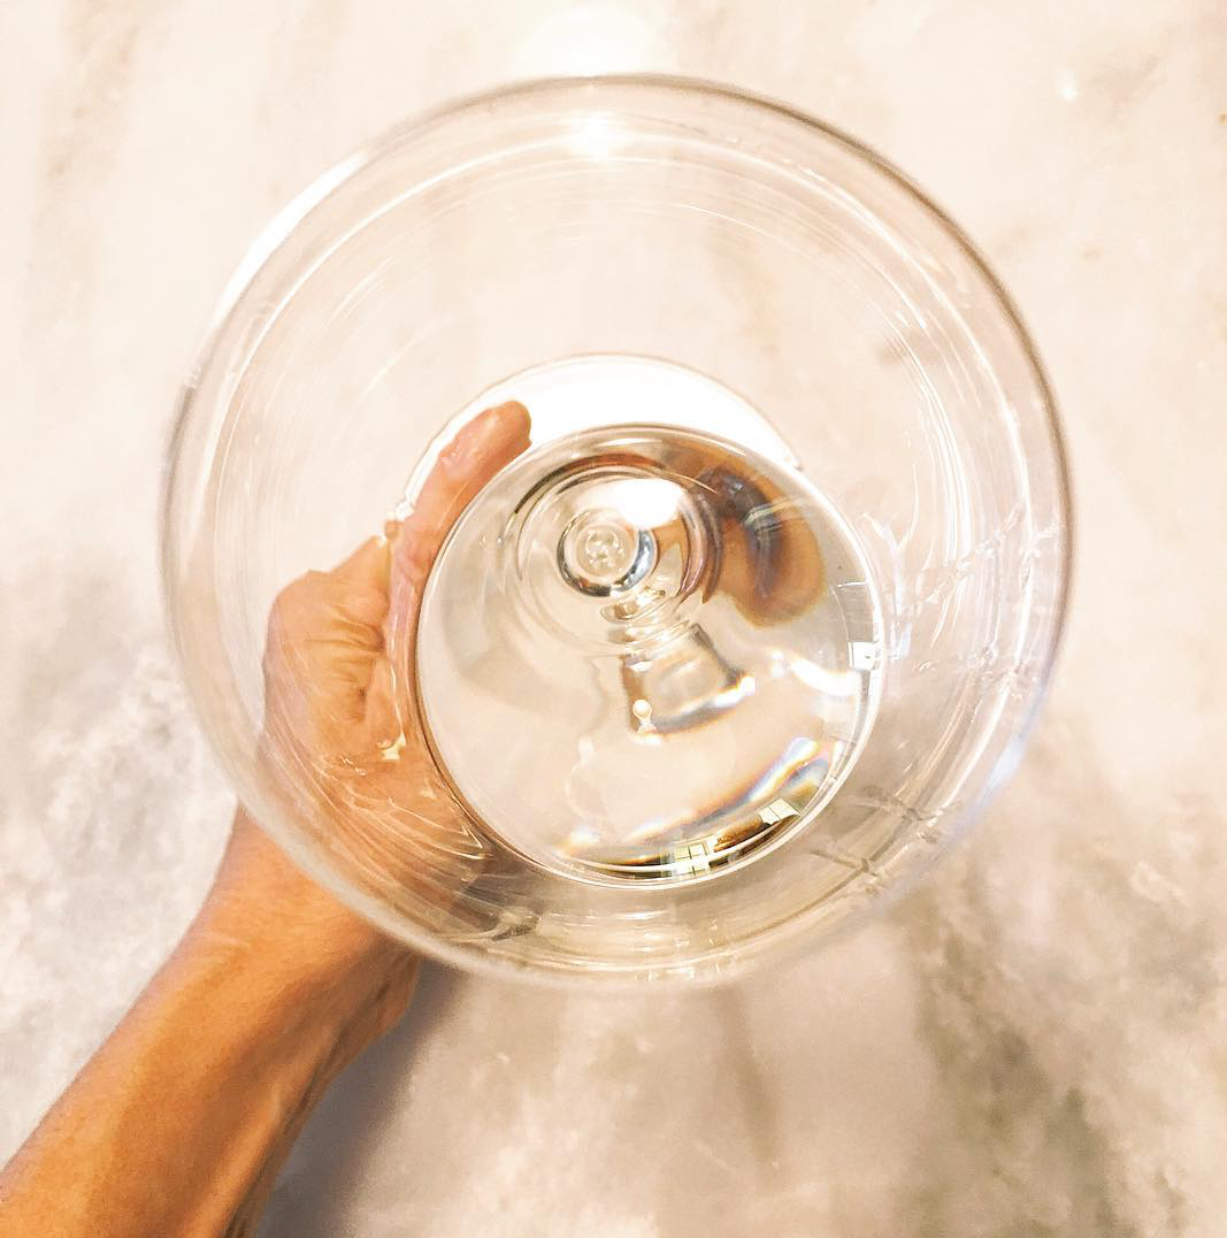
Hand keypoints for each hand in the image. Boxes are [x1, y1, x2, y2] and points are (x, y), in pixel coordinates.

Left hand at [193, 400, 531, 1026]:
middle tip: (571, 601)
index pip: (430, 521)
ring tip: (550, 665)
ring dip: (499, 642)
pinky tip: (518, 716)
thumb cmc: (352, 854)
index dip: (499, 505)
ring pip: (448, 628)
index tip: (533, 449)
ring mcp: (350, 686)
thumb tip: (475, 452)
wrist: (312, 966)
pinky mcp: (376, 731)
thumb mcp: (421, 706)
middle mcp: (327, 638)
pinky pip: (442, 676)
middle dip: (506, 583)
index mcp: (324, 611)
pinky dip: (485, 686)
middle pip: (443, 571)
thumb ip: (443, 579)